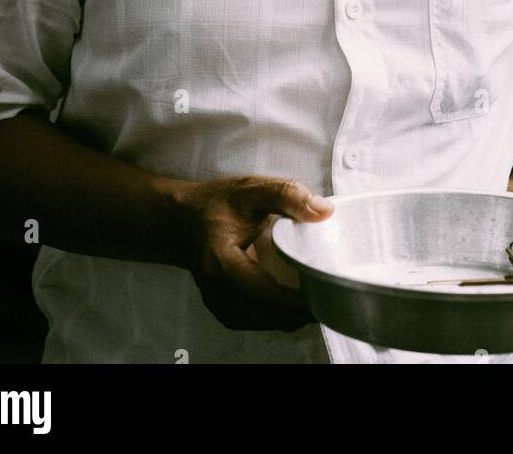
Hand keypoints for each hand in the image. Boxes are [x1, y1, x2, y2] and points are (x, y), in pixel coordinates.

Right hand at [176, 174, 334, 331]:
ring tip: (316, 299)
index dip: (296, 303)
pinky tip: (291, 304)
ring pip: (260, 322)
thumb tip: (324, 211)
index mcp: (222, 262)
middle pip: (265, 314)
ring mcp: (217, 303)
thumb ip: (287, 195)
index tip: (325, 298)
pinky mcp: (221, 308)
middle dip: (298, 312)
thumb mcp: (250, 190)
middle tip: (329, 296)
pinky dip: (274, 316)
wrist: (183, 219)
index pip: (264, 293)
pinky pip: (253, 320)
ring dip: (287, 316)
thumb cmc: (216, 204)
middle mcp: (216, 290)